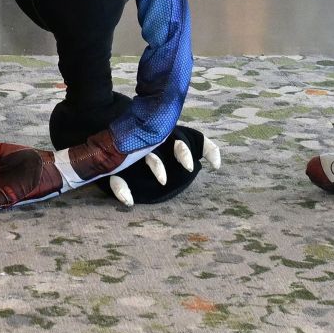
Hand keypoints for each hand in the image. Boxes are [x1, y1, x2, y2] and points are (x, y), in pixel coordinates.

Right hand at [103, 126, 218, 207]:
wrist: (129, 131)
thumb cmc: (168, 141)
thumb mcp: (189, 140)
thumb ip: (206, 148)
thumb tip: (217, 165)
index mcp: (166, 137)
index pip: (174, 142)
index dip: (182, 154)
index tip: (189, 168)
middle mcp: (148, 144)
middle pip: (150, 152)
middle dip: (157, 166)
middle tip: (163, 181)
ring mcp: (132, 154)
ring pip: (133, 161)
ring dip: (137, 176)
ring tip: (148, 190)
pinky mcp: (117, 166)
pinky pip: (116, 178)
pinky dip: (120, 190)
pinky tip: (128, 201)